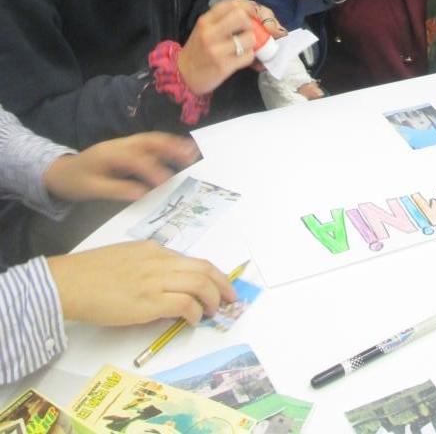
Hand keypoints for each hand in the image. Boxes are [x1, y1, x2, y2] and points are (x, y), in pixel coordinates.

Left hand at [43, 133, 199, 202]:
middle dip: (170, 147)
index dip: (152, 169)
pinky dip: (165, 146)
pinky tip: (177, 151)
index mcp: (110, 154)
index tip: (166, 182)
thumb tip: (143, 194)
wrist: (60, 171)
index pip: (135, 159)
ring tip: (190, 152)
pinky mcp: (127, 148)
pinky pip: (148, 144)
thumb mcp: (92, 190)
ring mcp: (124, 144)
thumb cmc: (75, 182)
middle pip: (148, 141)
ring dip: (171, 144)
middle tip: (190, 156)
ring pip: (151, 140)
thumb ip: (117, 190)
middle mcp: (120, 145)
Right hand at [47, 241, 235, 325]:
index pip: (192, 260)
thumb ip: (148, 266)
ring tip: (214, 311)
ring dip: (212, 299)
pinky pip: (184, 304)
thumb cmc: (91, 273)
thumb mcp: (126, 259)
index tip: (219, 284)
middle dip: (222, 284)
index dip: (211, 274)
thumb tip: (167, 286)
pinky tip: (192, 320)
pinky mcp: (148, 301)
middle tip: (230, 297)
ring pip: (199, 284)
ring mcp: (155, 280)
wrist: (70, 282)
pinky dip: (194, 312)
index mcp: (153, 250)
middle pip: (203, 269)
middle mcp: (159, 261)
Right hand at [178, 0, 284, 93]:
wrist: (184, 74)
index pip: (232, 3)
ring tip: (244, 46)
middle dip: (250, 23)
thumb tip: (248, 10)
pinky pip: (248, 56)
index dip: (248, 7)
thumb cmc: (198, 49)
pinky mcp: (224, 66)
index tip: (251, 14)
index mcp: (205, 21)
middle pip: (241, 16)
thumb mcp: (204, 28)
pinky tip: (241, 58)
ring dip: (251, 43)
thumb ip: (221, 18)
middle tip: (247, 31)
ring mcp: (216, 50)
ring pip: (249, 38)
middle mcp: (209, 33)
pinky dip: (249, 57)